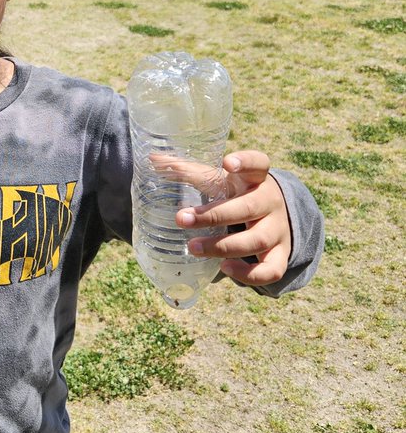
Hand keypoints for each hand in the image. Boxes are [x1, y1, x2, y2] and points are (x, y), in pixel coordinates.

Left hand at [166, 151, 292, 286]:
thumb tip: (152, 158)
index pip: (259, 163)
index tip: (226, 163)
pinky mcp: (280, 254)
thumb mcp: (220, 181)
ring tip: (193, 247)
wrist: (275, 217)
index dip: (246, 162)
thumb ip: (189, 171)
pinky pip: (272, 269)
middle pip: (249, 207)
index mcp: (255, 178)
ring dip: (223, 246)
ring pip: (257, 240)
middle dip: (214, 215)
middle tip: (181, 219)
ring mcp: (278, 229)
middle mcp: (270, 202)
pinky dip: (249, 274)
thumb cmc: (237, 194)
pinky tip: (224, 268)